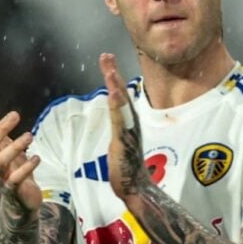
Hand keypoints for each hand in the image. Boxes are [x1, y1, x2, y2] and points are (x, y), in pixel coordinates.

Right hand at [0, 100, 42, 212]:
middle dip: (0, 129)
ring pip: (2, 162)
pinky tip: (36, 157)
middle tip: (16, 114)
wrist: (21, 201)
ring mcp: (1, 177)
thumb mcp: (2, 146)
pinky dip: (26, 168)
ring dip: (15, 147)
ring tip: (30, 135)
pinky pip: (16, 179)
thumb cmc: (11, 169)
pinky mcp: (14, 189)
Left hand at [100, 53, 147, 200]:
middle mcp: (130, 123)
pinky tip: (113, 94)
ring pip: (121, 105)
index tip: (107, 60)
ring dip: (115, 86)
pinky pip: (120, 121)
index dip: (113, 77)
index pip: (119, 96)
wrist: (136, 188)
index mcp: (127, 122)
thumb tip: (115, 120)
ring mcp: (128, 132)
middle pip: (121, 94)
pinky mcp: (123, 142)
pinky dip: (117, 107)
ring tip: (110, 69)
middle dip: (113, 74)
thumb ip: (118, 128)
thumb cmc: (127, 167)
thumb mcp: (120, 142)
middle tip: (106, 55)